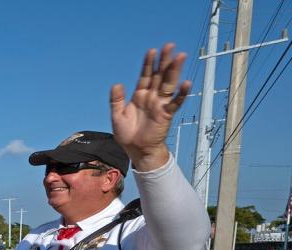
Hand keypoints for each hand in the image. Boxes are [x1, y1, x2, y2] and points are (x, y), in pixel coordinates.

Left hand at [110, 43, 191, 171]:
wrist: (135, 150)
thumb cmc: (127, 133)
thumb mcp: (117, 116)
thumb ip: (116, 100)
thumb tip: (117, 84)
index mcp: (139, 95)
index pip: (145, 75)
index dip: (148, 63)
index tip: (152, 51)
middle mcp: (151, 97)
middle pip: (159, 75)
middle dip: (164, 61)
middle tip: (169, 45)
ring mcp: (160, 104)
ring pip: (169, 84)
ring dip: (174, 71)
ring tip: (180, 57)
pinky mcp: (166, 114)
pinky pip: (175, 102)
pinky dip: (182, 94)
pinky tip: (187, 83)